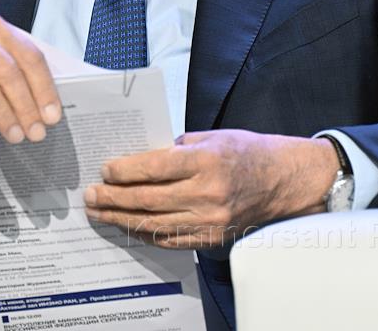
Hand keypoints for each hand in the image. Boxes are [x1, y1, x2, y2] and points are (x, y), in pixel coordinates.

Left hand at [83, 130, 338, 248]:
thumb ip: (176, 149)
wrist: (286, 181)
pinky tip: (127, 226)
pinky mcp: (212, 238)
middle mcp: (207, 193)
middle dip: (113, 198)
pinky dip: (145, 233)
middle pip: (147, 199)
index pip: (153, 168)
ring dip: (121, 219)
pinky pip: (170, 239)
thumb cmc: (248, 151)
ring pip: (153, 223)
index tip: (104, 170)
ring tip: (99, 213)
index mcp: (206, 161)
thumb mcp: (212, 137)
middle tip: (90, 195)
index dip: (124, 171)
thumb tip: (140, 160)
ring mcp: (210, 220)